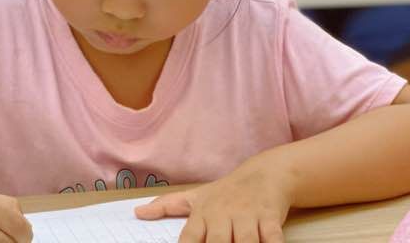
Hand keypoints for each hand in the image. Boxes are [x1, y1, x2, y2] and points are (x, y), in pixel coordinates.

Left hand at [135, 159, 293, 241]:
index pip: (189, 237)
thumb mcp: (197, 196)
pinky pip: (272, 236)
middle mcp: (224, 214)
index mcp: (203, 213)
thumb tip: (137, 213)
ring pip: (245, 241)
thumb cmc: (226, 191)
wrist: (264, 173)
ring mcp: (248, 215)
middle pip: (217, 242)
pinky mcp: (270, 216)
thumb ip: (168, 206)